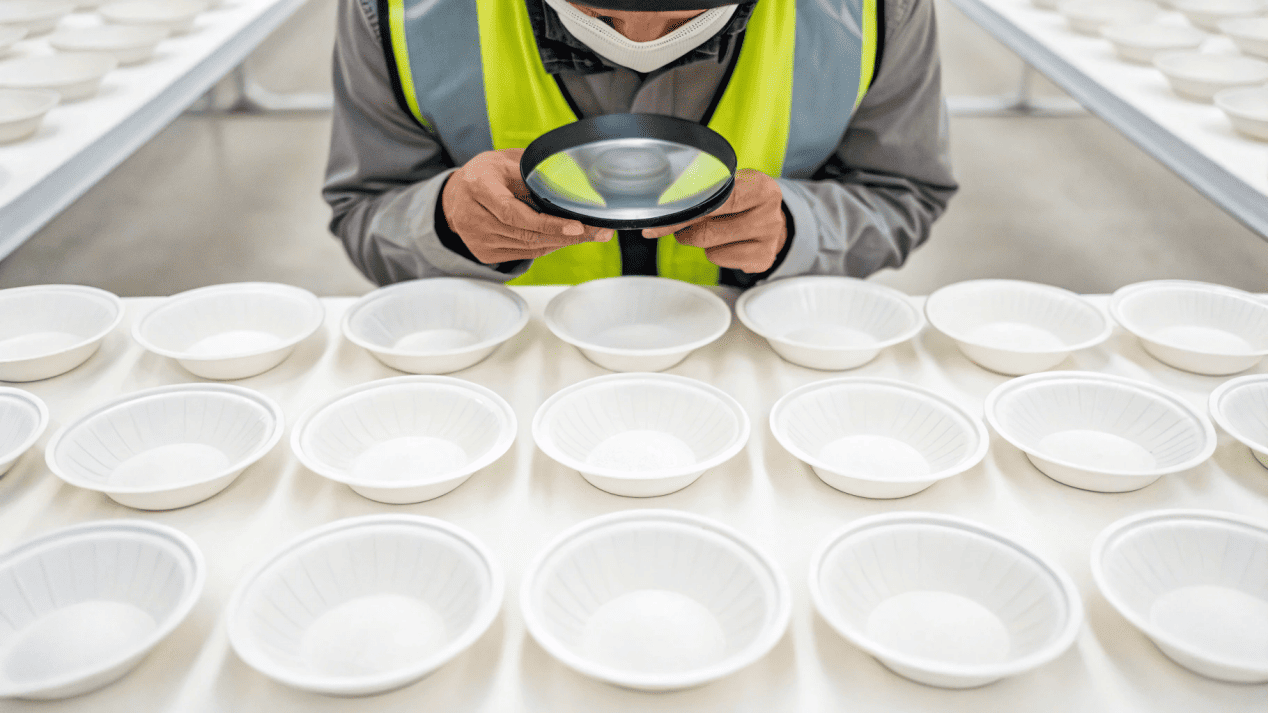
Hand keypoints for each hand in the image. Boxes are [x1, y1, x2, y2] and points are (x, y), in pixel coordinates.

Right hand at [441, 149, 611, 262]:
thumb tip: (575, 179)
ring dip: (561, 242)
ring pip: (529, 247)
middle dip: (568, 235)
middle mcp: (474, 217)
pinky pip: (524, 254)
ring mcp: (478, 239)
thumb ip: (534, 169)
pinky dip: (546, 246)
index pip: (515, 212)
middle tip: (600, 231)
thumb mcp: (506, 160)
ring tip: (589, 233)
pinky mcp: (483, 254)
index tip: (577, 226)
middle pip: (527, 234)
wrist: (455, 196)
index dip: (547, 223)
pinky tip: (562, 238)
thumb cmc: (487, 174)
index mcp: (479, 186)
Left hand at [641, 168, 786, 273]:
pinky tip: (726, 242)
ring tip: (712, 228)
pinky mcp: (762, 260)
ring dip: (701, 241)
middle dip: (687, 229)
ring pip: (710, 248)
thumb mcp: (729, 184)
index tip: (662, 214)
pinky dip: (715, 253)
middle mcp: (770, 215)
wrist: (771, 217)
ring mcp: (769, 240)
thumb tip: (661, 210)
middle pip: (707, 230)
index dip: (684, 207)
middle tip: (684, 223)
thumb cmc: (742, 198)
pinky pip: (720, 260)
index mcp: (761, 187)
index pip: (714, 200)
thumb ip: (701, 192)